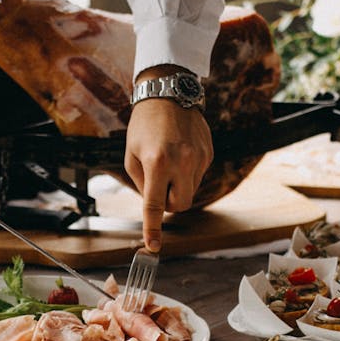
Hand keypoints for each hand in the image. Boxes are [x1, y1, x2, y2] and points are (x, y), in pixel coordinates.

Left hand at [124, 97, 212, 252]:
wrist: (169, 93)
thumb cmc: (144, 124)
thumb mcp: (131, 154)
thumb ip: (141, 183)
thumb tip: (154, 205)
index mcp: (157, 163)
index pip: (154, 205)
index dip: (153, 229)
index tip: (153, 247)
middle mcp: (181, 162)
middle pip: (178, 206)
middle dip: (167, 204)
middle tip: (157, 186)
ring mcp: (198, 159)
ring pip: (190, 192)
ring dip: (177, 187)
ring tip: (168, 162)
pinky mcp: (208, 154)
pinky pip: (197, 176)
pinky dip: (187, 173)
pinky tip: (180, 153)